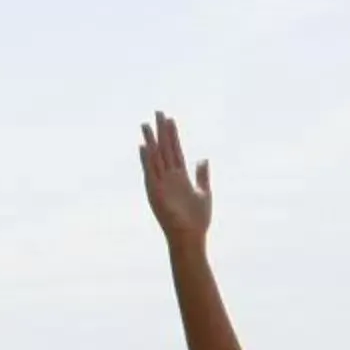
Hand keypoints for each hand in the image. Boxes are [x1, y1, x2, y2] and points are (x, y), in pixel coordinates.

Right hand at [139, 112, 211, 247]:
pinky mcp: (155, 192)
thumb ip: (202, 175)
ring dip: (151, 141)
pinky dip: (147, 159)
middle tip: (159, 113)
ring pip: (155, 157)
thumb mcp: (204, 193)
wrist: (190, 237)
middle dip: (162, 131)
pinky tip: (145, 146)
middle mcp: (169, 177)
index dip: (173, 135)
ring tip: (147, 124)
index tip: (171, 120)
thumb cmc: (197, 220)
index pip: (175, 150)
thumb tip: (203, 158)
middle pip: (165, 149)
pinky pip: (150, 172)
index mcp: (181, 177)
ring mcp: (161, 183)